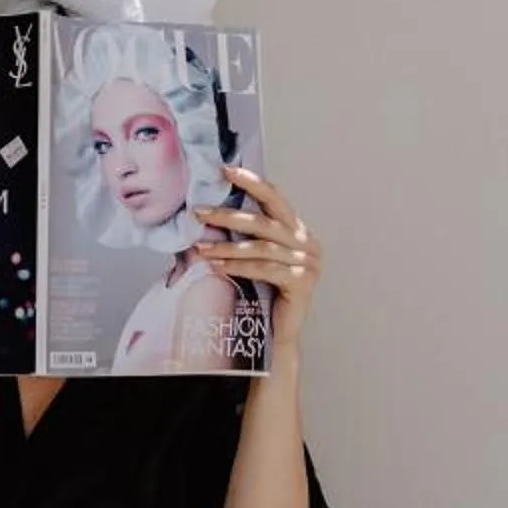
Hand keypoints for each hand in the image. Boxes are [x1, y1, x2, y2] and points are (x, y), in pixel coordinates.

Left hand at [192, 168, 321, 356]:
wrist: (278, 337)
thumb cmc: (264, 296)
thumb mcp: (257, 258)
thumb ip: (247, 236)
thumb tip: (208, 212)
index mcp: (298, 231)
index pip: (275, 199)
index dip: (251, 182)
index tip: (225, 170)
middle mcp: (308, 243)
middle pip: (264, 222)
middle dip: (228, 215)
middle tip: (199, 212)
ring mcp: (308, 262)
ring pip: (260, 247)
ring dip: (226, 246)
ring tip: (200, 248)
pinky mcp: (302, 281)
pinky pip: (264, 268)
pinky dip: (237, 266)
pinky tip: (216, 266)